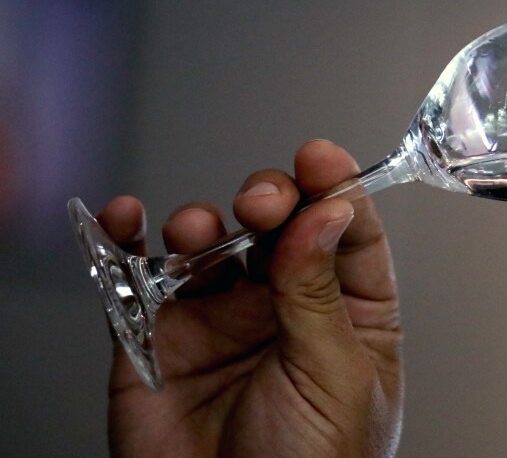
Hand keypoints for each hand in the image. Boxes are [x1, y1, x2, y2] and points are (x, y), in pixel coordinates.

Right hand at [96, 140, 402, 457]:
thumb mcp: (333, 376)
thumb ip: (320, 293)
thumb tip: (325, 214)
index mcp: (350, 314)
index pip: (350, 234)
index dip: (337, 189)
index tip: (320, 159)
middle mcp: (287, 306)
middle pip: (282, 224)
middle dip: (272, 197)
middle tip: (262, 199)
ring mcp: (222, 318)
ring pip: (213, 241)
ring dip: (204, 220)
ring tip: (202, 230)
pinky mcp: (160, 336)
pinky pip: (141, 276)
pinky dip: (127, 240)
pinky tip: (127, 219)